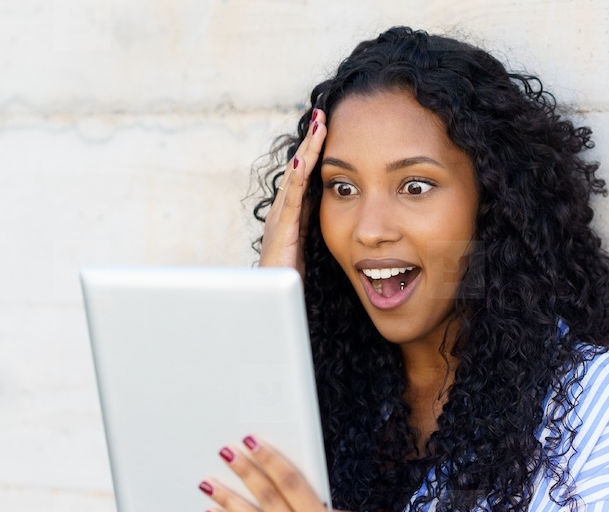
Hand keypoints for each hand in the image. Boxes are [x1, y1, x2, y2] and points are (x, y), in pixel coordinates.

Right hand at [259, 110, 326, 275]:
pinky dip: (296, 179)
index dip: (315, 152)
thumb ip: (313, 226)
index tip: (326, 128)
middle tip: (322, 115)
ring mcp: (279, 220)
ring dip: (306, 151)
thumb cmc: (290, 277)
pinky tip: (301, 160)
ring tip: (317, 127)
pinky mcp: (281, 232)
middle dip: (310, 142)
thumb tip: (335, 211)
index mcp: (291, 215)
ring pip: (295, 178)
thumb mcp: (307, 246)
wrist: (272, 300)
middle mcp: (282, 212)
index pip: (305, 176)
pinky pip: (290, 201)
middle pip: (299, 170)